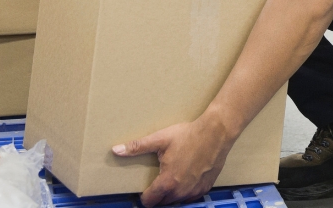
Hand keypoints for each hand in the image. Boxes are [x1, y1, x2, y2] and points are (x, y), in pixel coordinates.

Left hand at [113, 114, 235, 206]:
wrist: (216, 132)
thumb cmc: (188, 135)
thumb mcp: (160, 139)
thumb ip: (137, 147)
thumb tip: (115, 150)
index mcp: (167, 182)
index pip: (149, 201)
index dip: (144, 196)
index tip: (145, 187)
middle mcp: (180, 192)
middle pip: (163, 202)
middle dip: (159, 194)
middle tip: (160, 179)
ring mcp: (194, 191)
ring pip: (177, 200)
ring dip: (172, 194)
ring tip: (173, 177)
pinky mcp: (206, 188)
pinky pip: (191, 196)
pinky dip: (187, 191)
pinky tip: (188, 177)